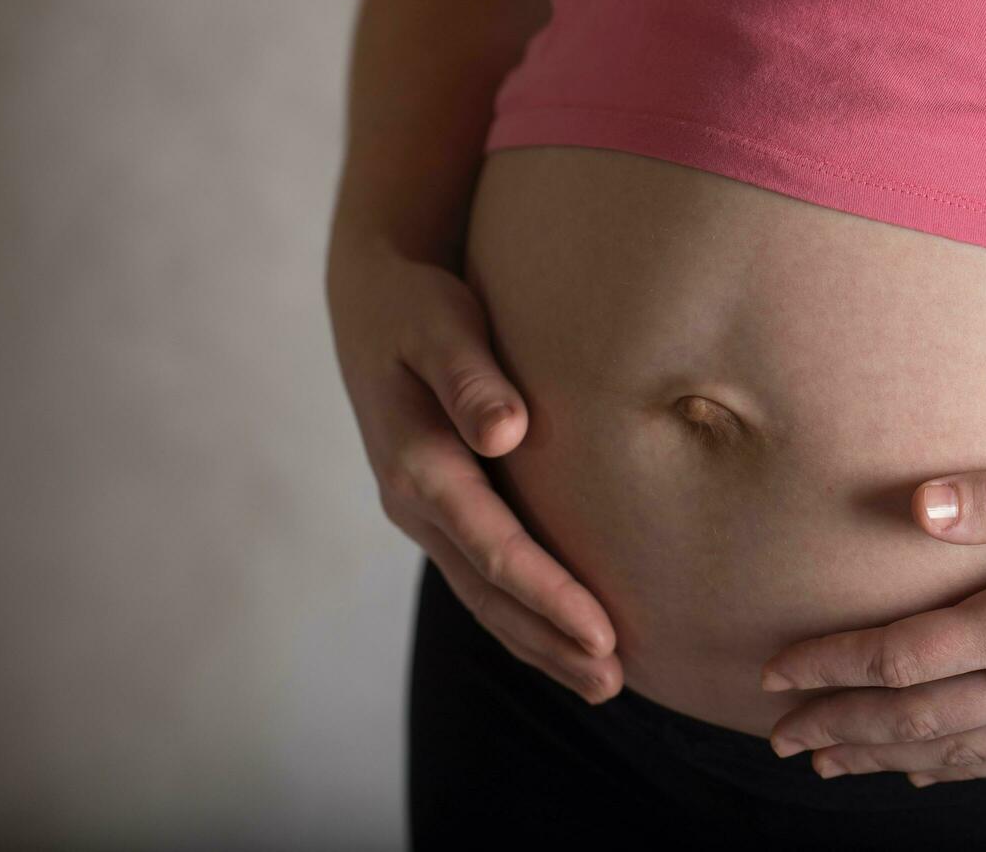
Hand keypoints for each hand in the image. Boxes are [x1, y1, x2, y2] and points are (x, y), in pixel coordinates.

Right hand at [328, 238, 621, 703]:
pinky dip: (522, 613)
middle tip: (613, 682)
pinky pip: (481, 575)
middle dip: (549, 641)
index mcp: (416, 464)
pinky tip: (562, 636)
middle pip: (488, 591)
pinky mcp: (440, 509)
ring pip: (483, 594)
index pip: (493, 547)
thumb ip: (469, 376)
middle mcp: (414, 502)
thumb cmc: (417, 306)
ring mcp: (423, 513)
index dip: (549, 595)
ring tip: (601, 681)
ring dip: (539, 641)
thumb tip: (504, 433)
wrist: (371, 303)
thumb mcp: (440, 322)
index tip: (603, 633)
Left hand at [759, 452, 985, 787]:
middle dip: (842, 728)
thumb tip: (919, 507)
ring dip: (886, 758)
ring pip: (960, 751)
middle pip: (919, 719)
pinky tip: (928, 771)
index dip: (833, 666)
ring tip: (830, 763)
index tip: (775, 674)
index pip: (906, 658)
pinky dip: (957, 769)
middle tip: (781, 737)